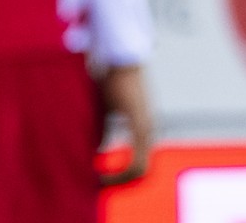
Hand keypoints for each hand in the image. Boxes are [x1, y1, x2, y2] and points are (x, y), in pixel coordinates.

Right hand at [98, 64, 152, 186]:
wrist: (118, 61)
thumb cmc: (110, 81)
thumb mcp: (102, 112)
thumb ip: (102, 131)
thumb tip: (96, 151)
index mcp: (142, 129)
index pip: (138, 163)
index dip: (120, 176)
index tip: (99, 180)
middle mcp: (149, 131)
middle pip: (141, 171)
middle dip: (118, 181)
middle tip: (97, 184)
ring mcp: (147, 129)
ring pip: (140, 170)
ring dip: (118, 179)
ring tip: (98, 180)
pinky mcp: (140, 126)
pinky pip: (137, 161)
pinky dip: (121, 173)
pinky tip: (102, 173)